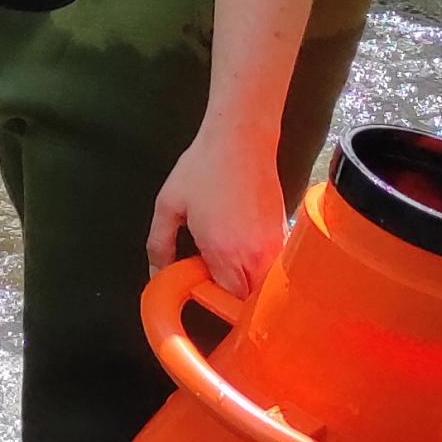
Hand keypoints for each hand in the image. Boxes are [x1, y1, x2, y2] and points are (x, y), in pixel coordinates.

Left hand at [149, 123, 291, 299]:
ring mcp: (276, 247)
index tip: (198, 288)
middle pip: (250, 301)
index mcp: (225, 252)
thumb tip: (156, 273)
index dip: (211, 301)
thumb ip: (158, 243)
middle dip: (231, 299)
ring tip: (225, 261)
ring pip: (266, 287)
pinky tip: (243, 249)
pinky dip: (261, 269)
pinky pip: (275, 268)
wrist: (241, 139)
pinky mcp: (285, 235)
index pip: (226, 302)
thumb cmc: (204, 168)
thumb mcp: (169, 205)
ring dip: (248, 285)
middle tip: (209, 276)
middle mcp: (256, 255)